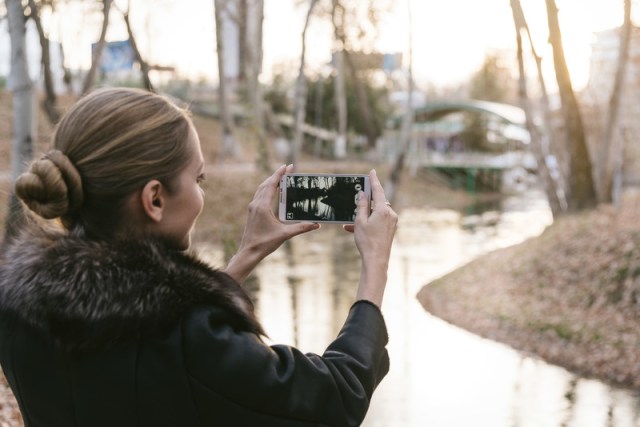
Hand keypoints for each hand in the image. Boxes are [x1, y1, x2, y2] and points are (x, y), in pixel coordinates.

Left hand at [225, 165, 318, 283]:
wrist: (249, 252)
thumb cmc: (265, 243)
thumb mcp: (285, 235)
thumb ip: (301, 228)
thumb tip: (316, 225)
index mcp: (263, 206)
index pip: (271, 185)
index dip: (279, 174)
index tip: (287, 166)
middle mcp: (256, 204)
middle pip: (266, 184)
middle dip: (277, 176)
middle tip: (288, 169)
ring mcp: (253, 208)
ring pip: (261, 189)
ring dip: (271, 181)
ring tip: (281, 177)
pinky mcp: (252, 212)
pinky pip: (259, 195)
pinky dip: (266, 189)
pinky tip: (272, 191)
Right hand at [344, 169, 397, 306]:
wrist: (376, 261)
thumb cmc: (367, 241)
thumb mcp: (360, 221)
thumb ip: (361, 205)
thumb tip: (362, 194)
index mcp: (383, 210)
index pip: (378, 190)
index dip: (374, 180)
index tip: (372, 172)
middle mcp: (391, 214)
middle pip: (377, 202)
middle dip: (366, 203)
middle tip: (356, 201)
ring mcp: (392, 222)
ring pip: (376, 213)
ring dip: (364, 216)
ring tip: (350, 223)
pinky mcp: (391, 229)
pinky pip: (378, 221)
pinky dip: (368, 223)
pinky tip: (355, 229)